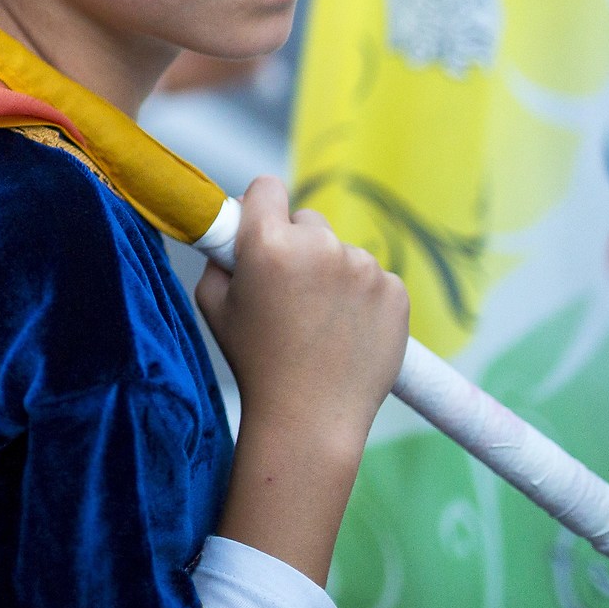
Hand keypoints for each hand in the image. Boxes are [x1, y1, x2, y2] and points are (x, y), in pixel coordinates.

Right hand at [197, 177, 408, 585]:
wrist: (311, 420)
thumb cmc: (255, 362)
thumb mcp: (213, 304)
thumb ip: (220, 255)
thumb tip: (237, 223)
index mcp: (268, 243)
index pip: (267, 187)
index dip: (260, 206)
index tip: (260, 227)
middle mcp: (319, 246)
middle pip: (307, 220)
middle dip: (297, 246)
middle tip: (289, 293)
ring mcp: (363, 268)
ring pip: (342, 252)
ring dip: (331, 274)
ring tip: (319, 324)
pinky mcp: (395, 292)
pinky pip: (374, 278)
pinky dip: (362, 298)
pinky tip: (346, 332)